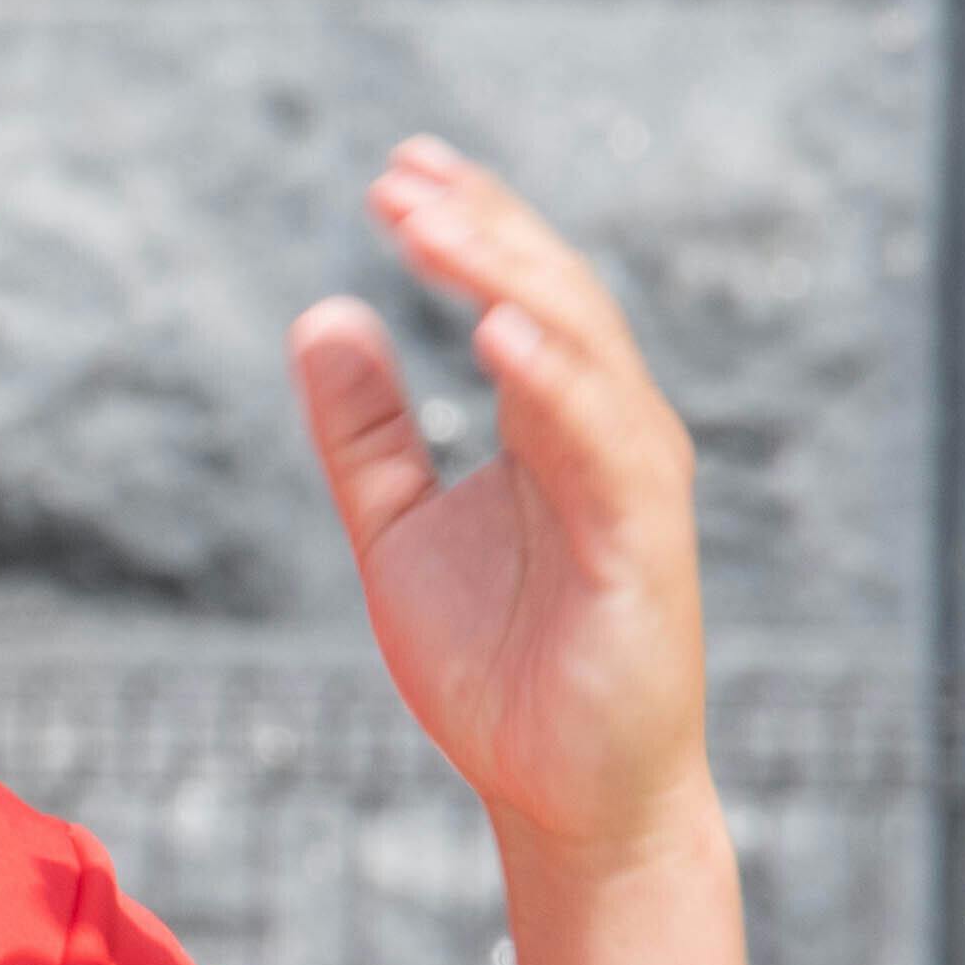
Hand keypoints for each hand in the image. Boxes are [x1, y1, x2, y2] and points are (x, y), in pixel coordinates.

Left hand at [287, 139, 709, 866]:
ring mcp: (631, 486)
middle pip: (552, 302)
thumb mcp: (394, 528)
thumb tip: (322, 315)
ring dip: (508, 280)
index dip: (465, 229)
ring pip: (581, 352)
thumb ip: (364, 430)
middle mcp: (605, 437)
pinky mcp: (642, 545)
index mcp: (551, 425)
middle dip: (478, 233)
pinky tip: (498, 334)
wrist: (558, 794)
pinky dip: (555, 383)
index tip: (396, 169)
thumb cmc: (494, 666)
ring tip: (431, 227)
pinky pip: (601, 446)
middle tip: (397, 177)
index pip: (516, 297)